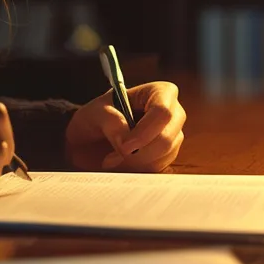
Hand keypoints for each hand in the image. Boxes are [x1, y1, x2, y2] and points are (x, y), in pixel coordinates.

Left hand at [65, 81, 186, 171]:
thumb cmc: (95, 119)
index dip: (145, 132)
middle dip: (138, 153)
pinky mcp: (167, 157)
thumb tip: (125, 138)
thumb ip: (109, 120)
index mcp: (158, 92)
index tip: (124, 147)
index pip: (163, 112)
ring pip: (162, 156)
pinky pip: (158, 169)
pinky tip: (119, 165)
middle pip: (166, 138)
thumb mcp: (94, 113)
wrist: (90, 141)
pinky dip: (136, 171)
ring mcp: (173, 136)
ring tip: (110, 160)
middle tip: (110, 159)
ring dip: (133, 164)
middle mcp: (173, 113)